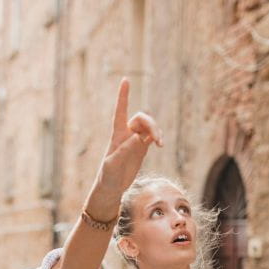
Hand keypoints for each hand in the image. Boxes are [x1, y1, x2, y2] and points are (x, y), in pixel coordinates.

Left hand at [89, 79, 162, 207]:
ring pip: (149, 126)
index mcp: (116, 135)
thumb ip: (124, 151)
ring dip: (156, 131)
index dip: (123, 96)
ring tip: (160, 143)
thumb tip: (138, 137)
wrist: (111, 188)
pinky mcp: (142, 148)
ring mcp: (135, 140)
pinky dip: (158, 137)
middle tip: (156, 138)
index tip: (126, 80)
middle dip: (151, 124)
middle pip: (141, 119)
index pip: (120, 111)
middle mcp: (126, 134)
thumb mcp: (113, 165)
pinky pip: (152, 136)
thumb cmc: (107, 176)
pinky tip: (160, 144)